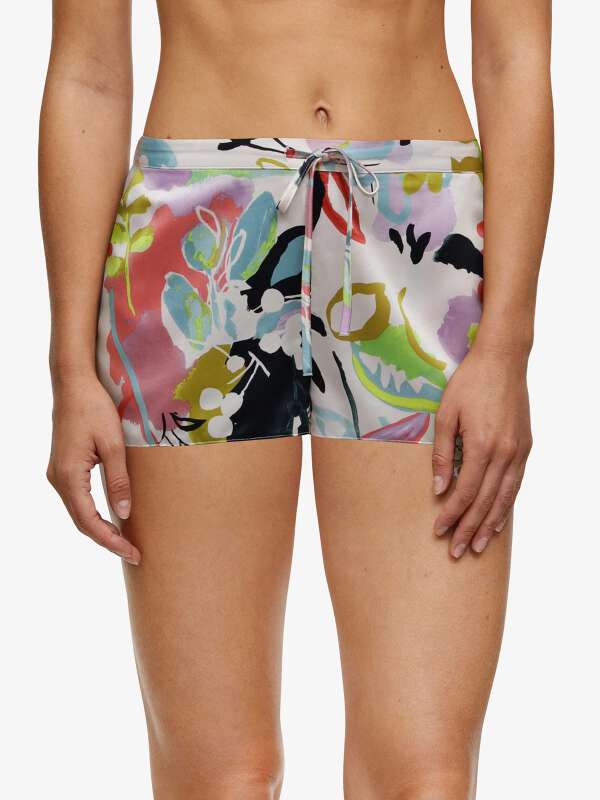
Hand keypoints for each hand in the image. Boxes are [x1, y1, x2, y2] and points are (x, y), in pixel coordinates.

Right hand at [46, 375, 140, 564]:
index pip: (88, 521)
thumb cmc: (95, 409)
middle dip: (107, 540)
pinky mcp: (64, 468)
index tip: (132, 553)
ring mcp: (58, 474)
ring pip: (78, 512)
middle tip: (134, 553)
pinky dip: (93, 514)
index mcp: (69, 476)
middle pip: (81, 522)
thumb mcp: (113, 445)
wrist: (74, 385)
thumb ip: (119, 480)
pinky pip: (77, 500)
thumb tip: (124, 514)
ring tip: (125, 542)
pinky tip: (111, 519)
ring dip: (100, 529)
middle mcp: (58, 479)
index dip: (111, 541)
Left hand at [431, 346, 532, 557]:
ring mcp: (518, 451)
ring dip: (490, 525)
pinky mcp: (525, 447)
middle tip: (457, 551)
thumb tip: (437, 489)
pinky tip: (499, 520)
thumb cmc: (469, 384)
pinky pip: (516, 484)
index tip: (439, 531)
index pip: (465, 492)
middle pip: (485, 501)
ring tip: (479, 546)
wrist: (502, 360)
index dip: (451, 514)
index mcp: (482, 445)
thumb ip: (441, 454)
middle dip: (469, 528)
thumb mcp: (445, 415)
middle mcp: (504, 453)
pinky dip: (507, 505)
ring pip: (504, 498)